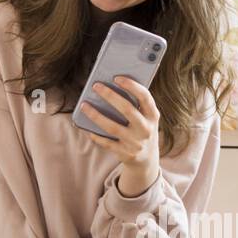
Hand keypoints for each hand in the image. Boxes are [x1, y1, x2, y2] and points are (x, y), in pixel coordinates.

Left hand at [80, 77, 160, 195]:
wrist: (147, 159)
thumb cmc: (142, 130)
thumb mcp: (146, 118)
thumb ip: (136, 105)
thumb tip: (111, 87)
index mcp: (153, 116)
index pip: (145, 97)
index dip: (132, 86)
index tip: (117, 77)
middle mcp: (146, 129)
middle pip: (127, 110)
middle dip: (110, 96)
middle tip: (96, 86)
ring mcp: (136, 142)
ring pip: (112, 127)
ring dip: (96, 115)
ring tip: (84, 105)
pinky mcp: (125, 153)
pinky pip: (106, 143)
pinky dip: (95, 135)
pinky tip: (86, 127)